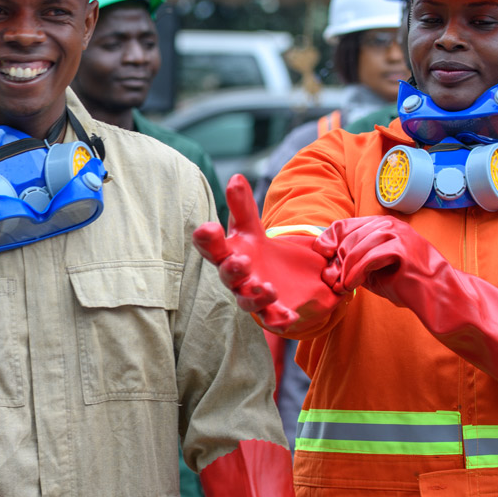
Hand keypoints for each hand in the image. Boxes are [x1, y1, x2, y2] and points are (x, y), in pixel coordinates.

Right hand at [191, 176, 292, 325]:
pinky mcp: (272, 311)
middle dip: (232, 269)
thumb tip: (235, 176)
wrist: (287, 280)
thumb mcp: (253, 228)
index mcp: (229, 253)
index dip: (207, 240)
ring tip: (267, 288)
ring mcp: (253, 296)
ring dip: (255, 296)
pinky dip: (279, 320)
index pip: (211, 247)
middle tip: (241, 260)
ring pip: (246, 302)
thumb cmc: (259, 252)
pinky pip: (271, 320)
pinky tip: (290, 316)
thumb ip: (243, 205)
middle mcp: (237, 278)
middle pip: (227, 276)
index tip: (208, 227)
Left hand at [315, 216, 425, 297]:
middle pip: (347, 237)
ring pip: (356, 248)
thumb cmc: (406, 284)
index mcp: (381, 225)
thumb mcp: (373, 270)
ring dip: (346, 270)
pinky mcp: (401, 247)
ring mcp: (397, 233)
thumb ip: (353, 263)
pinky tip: (353, 285)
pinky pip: (368, 258)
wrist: (437, 295)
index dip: (328, 240)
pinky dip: (357, 273)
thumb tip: (327, 266)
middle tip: (335, 282)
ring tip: (345, 287)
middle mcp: (388, 224)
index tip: (323, 257)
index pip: (344, 225)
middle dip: (337, 262)